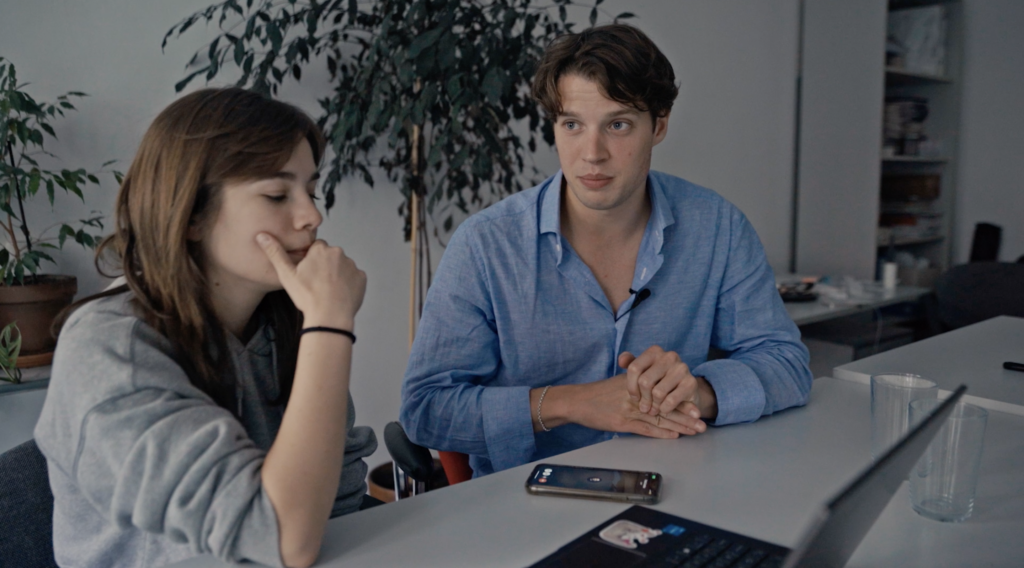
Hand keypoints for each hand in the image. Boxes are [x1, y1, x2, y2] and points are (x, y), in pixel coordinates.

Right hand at [256, 232, 365, 327]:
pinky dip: (348, 284)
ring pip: (342, 266)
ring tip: (328, 291)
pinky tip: (339, 295)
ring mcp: (352, 265)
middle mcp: (339, 253)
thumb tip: (261, 235)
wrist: (330, 317)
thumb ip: (275, 253)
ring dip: (337, 275)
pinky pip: (354, 278)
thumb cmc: (307, 297)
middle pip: (330, 256)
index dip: (311, 260)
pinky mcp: (362, 278)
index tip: (308, 274)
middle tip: (317, 284)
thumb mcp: (286, 275)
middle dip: (325, 266)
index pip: (316, 248)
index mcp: (321, 249)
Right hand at [536, 375, 704, 437]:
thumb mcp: (619, 385)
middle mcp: (637, 396)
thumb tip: (653, 395)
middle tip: (703, 422)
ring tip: (696, 431)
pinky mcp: (622, 422)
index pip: (665, 392)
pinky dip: (660, 432)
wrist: (577, 401)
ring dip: (680, 426)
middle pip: (667, 406)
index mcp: (638, 385)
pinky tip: (674, 436)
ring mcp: (630, 409)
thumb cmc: (597, 395)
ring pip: (660, 418)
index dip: (682, 401)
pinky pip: (645, 428)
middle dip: (687, 415)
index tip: (697, 407)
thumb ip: (637, 388)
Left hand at [620, 346, 715, 421]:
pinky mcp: (691, 383)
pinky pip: (670, 400)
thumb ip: (631, 364)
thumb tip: (621, 360)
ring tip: (654, 410)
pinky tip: (664, 409)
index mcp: (655, 351)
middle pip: (645, 382)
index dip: (631, 387)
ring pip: (657, 392)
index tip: (634, 397)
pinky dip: (665, 408)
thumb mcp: (644, 371)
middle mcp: (669, 356)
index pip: (634, 369)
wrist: (687, 390)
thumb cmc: (660, 380)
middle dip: (643, 399)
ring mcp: (682, 368)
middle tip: (645, 407)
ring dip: (654, 406)